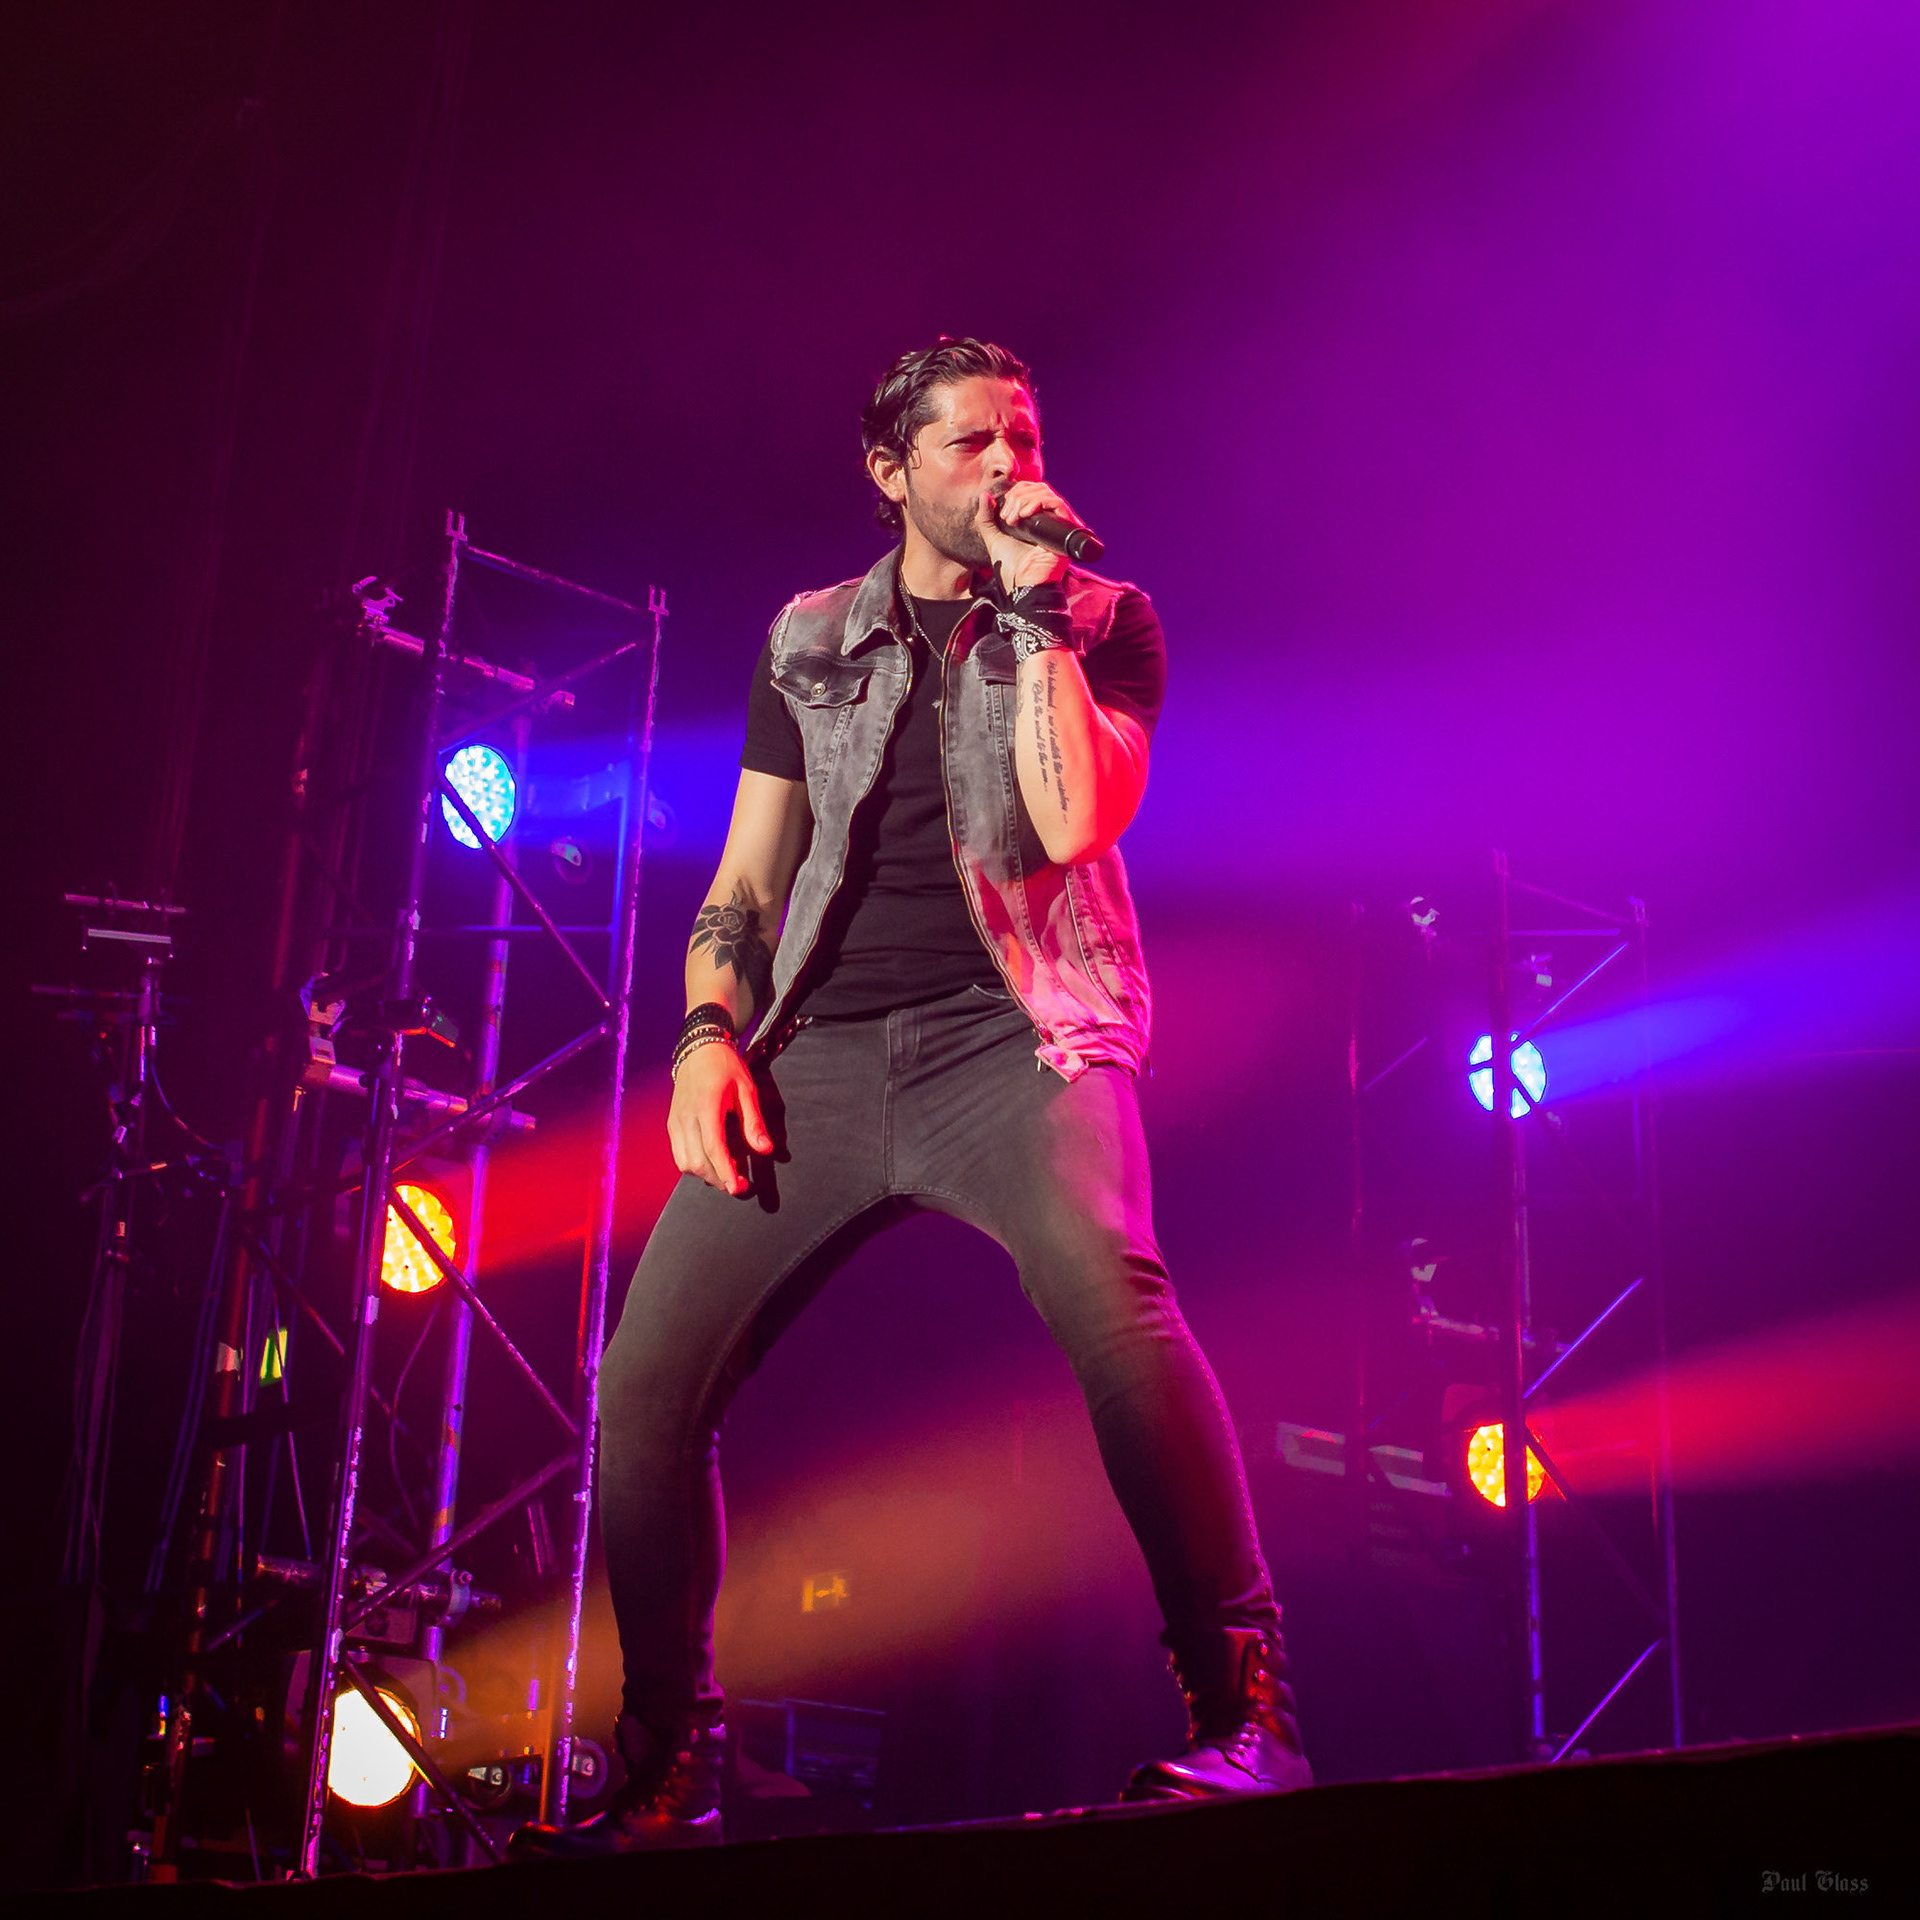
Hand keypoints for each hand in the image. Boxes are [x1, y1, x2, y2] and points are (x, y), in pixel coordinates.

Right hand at [667, 1041, 773, 1196]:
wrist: (699, 1048)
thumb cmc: (726, 1067)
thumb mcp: (746, 1090)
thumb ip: (753, 1122)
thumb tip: (765, 1149)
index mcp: (706, 1106)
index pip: (713, 1148)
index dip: (725, 1172)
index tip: (738, 1188)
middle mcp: (686, 1117)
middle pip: (697, 1162)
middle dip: (718, 1178)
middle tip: (739, 1184)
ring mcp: (675, 1121)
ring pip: (685, 1163)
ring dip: (705, 1175)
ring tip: (726, 1173)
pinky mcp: (671, 1124)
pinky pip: (679, 1154)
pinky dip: (694, 1165)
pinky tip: (710, 1162)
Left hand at [976, 480, 1072, 593]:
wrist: (1023, 587)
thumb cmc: (1012, 569)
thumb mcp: (993, 539)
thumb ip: (986, 518)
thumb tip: (984, 494)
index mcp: (1034, 519)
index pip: (1029, 490)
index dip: (1014, 493)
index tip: (1001, 514)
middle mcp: (1048, 520)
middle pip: (1038, 488)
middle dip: (1017, 496)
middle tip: (1006, 517)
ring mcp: (1058, 524)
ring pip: (1046, 493)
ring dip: (1025, 500)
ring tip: (1013, 519)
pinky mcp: (1066, 530)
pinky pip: (1058, 504)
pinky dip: (1039, 502)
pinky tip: (1025, 515)